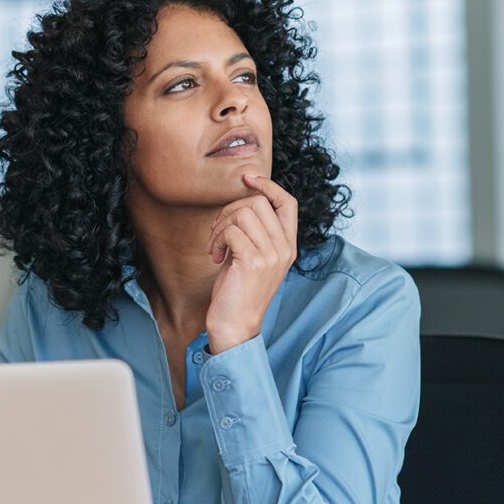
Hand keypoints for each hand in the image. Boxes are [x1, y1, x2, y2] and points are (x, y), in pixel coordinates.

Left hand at [204, 174, 297, 352]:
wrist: (236, 325)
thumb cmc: (238, 290)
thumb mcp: (252, 256)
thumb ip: (254, 231)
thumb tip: (242, 200)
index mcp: (288, 245)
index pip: (288, 202)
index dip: (268, 185)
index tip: (247, 177)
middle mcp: (285, 248)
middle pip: (259, 202)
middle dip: (230, 210)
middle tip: (217, 232)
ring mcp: (272, 255)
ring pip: (243, 212)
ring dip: (220, 225)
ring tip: (215, 246)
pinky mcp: (254, 262)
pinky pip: (232, 230)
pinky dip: (217, 240)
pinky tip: (215, 257)